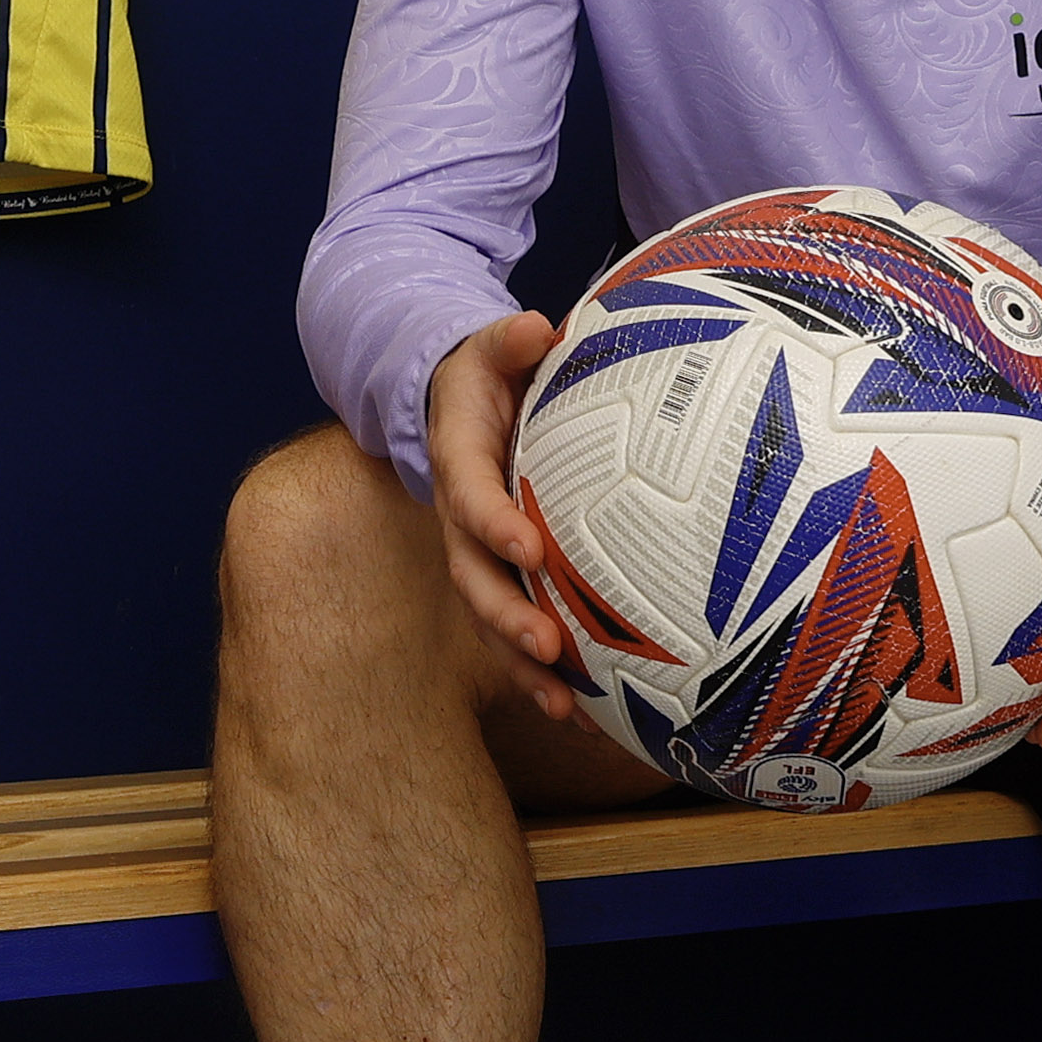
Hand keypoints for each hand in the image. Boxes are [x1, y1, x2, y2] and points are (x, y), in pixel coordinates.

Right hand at [423, 311, 586, 726]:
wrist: (456, 403)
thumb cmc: (485, 374)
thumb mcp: (490, 347)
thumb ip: (508, 340)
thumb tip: (536, 327)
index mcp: (461, 463)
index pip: (471, 498)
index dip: (494, 524)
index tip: (527, 546)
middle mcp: (463, 519)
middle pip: (474, 579)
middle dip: (507, 617)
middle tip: (547, 648)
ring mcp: (482, 555)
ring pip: (493, 618)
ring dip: (523, 664)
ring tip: (564, 707)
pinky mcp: (506, 576)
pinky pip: (519, 627)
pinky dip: (546, 672)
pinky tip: (585, 713)